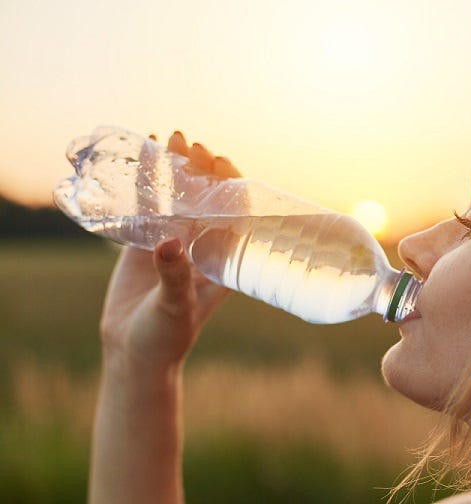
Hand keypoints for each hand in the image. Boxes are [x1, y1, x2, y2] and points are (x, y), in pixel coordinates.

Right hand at [99, 132, 239, 371]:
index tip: (218, 161)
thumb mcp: (176, 308)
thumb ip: (175, 277)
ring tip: (163, 138)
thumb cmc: (166, 338)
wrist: (134, 355)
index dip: (230, 182)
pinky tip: (137, 159)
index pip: (235, 211)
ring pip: (177, 197)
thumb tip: (170, 244)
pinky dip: (143, 184)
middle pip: (207, 197)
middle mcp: (203, 246)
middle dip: (201, 168)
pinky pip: (147, 208)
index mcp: (224, 258)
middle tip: (188, 143)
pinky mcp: (145, 244)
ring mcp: (174, 242)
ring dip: (172, 169)